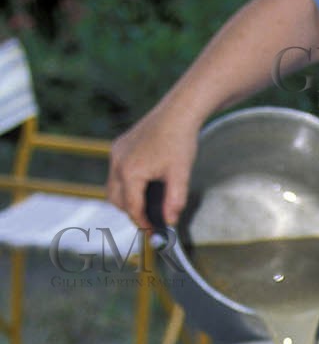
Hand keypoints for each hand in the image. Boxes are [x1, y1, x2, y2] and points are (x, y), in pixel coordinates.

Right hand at [107, 104, 202, 228]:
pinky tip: (142, 184)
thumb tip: (169, 221)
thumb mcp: (180, 175)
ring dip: (126, 198)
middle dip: (131, 212)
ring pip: (113, 186)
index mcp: (131, 172)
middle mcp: (118, 162)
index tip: (152, 230)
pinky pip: (116, 171)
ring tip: (145, 204)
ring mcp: (116, 153)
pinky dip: (125, 182)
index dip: (142, 222)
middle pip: (116, 199)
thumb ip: (174, 201)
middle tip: (149, 219)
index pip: (132, 207)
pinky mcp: (118, 146)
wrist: (177, 112)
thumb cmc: (180, 141)